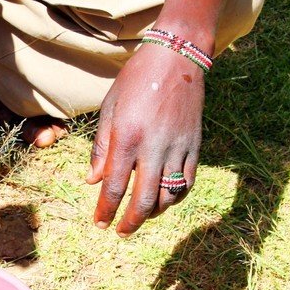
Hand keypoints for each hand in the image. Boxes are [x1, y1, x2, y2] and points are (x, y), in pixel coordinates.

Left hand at [86, 45, 203, 235]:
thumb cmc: (136, 80)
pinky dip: (176, 197)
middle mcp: (153, 146)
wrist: (176, 57)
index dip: (106, 209)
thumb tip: (94, 181)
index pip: (115, 185)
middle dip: (130, 221)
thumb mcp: (110, 108)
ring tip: (140, 216)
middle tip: (120, 231)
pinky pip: (187, 181)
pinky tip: (164, 201)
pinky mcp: (195, 145)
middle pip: (144, 199)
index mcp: (127, 136)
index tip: (100, 224)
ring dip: (153, 212)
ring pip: (168, 195)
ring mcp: (178, 147)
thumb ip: (102, 147)